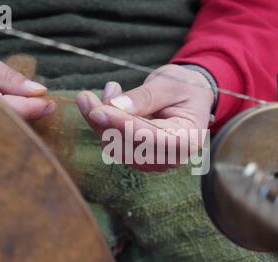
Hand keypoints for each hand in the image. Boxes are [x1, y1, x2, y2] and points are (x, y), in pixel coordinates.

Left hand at [76, 64, 213, 170]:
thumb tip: (115, 106)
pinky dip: (104, 125)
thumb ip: (144, 97)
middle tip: (86, 96)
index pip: (150, 138)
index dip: (121, 125)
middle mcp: (172, 157)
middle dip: (104, 122)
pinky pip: (114, 146)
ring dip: (101, 122)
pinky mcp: (139, 158)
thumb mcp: (168, 84)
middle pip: (129, 147)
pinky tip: (110, 102)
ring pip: (116, 148)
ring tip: (110, 90)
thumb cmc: (185, 88)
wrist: (191, 96)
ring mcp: (154, 161)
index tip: (97, 111)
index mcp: (187, 139)